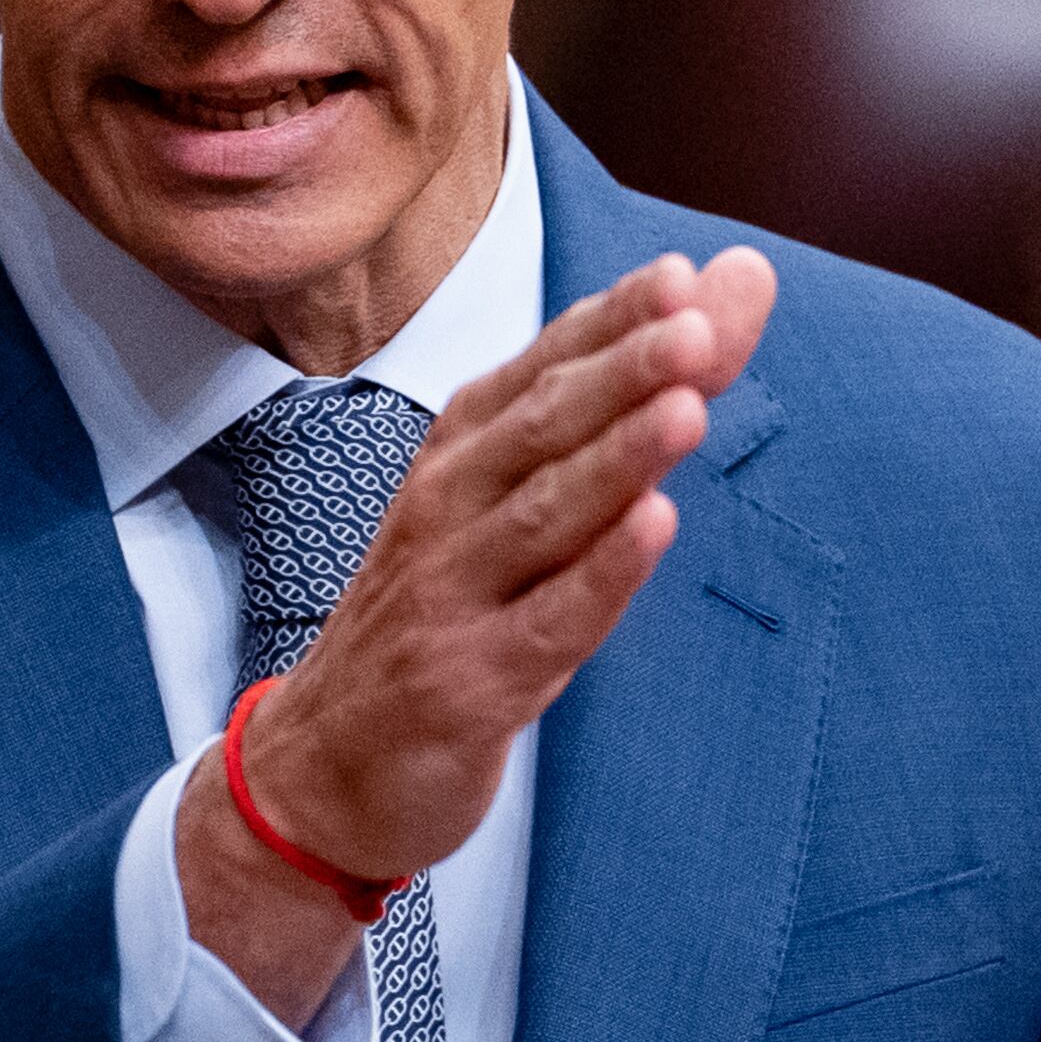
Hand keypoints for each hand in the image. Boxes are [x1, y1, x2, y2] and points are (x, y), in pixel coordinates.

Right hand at [177, 248, 777, 1025]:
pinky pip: (546, 622)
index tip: (685, 275)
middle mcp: (448, 510)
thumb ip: (615, 415)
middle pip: (542, 428)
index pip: (542, 370)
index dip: (613, 321)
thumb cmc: (439, 617)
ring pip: (543, 512)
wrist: (322, 766)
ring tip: (687, 404)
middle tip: (693, 320)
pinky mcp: (468, 683)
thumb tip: (717, 305)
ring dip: (617, 457)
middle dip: (620, 370)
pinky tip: (654, 528)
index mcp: (460, 456)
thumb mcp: (515, 509)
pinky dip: (599, 573)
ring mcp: (453, 596)